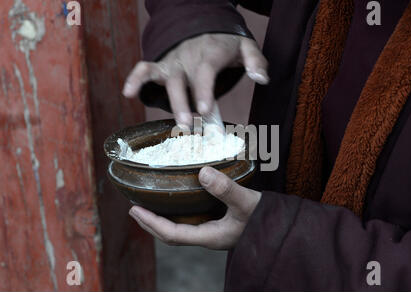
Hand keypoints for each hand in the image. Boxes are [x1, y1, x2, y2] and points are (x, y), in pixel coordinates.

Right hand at [122, 33, 268, 126]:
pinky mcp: (162, 64)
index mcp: (210, 52)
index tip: (205, 110)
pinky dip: (135, 79)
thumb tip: (261, 79)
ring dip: (169, 100)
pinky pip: (144, 68)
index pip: (205, 70)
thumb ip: (255, 62)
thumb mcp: (246, 47)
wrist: (205, 26)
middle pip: (184, 79)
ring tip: (177, 123)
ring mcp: (174, 61)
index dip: (204, 90)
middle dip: (184, 103)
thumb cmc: (226, 44)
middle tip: (188, 126)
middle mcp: (189, 56)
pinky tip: (128, 93)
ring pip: (167, 79)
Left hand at [129, 166, 261, 249]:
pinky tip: (180, 201)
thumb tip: (202, 172)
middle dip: (151, 223)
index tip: (134, 209)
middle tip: (135, 208)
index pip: (172, 234)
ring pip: (181, 229)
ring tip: (151, 204)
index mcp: (210, 236)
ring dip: (162, 219)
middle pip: (171, 234)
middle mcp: (208, 236)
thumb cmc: (267, 219)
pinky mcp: (220, 225)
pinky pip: (192, 222)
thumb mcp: (247, 203)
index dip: (151, 223)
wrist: (284, 229)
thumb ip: (227, 189)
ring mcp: (214, 232)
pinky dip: (179, 213)